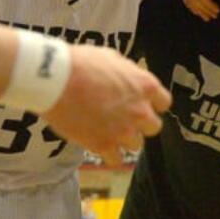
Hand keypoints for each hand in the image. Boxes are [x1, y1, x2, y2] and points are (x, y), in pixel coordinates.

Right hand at [42, 45, 169, 164]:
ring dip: (124, 139)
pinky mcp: (103, 145)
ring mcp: (123, 130)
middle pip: (153, 127)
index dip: (152, 105)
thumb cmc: (81, 63)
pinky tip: (99, 145)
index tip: (141, 105)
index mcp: (145, 86)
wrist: (56, 79)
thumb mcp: (113, 58)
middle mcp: (140, 111)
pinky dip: (109, 155)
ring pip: (136, 145)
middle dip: (140, 125)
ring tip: (107, 131)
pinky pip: (116, 160)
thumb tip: (127, 79)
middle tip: (124, 120)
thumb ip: (127, 74)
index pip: (164, 103)